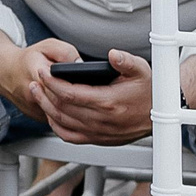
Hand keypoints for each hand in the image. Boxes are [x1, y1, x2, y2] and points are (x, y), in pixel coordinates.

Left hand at [23, 43, 152, 146]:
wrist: (160, 116)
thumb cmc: (150, 91)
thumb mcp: (142, 70)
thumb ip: (126, 61)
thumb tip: (112, 55)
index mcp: (108, 102)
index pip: (70, 93)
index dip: (52, 83)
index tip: (43, 72)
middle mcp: (101, 120)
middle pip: (62, 108)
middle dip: (45, 93)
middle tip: (35, 81)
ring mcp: (98, 132)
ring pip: (62, 122)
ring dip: (46, 107)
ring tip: (38, 93)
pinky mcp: (98, 140)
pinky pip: (69, 136)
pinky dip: (56, 125)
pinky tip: (51, 115)